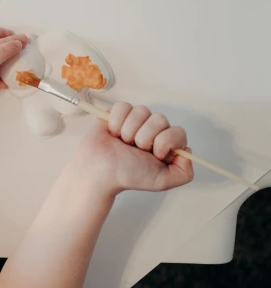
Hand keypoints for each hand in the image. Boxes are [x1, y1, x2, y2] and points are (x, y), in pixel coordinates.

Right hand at [68, 102, 193, 195]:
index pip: (177, 131)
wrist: (100, 172)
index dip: (165, 141)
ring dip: (129, 130)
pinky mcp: (117, 113)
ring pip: (141, 111)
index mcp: (164, 143)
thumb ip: (184, 173)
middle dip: (145, 137)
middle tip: (134, 150)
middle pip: (159, 119)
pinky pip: (123, 106)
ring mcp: (135, 120)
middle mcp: (152, 130)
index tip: (155, 154)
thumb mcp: (162, 181)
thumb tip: (188, 151)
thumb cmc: (128, 176)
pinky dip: (116, 121)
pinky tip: (112, 133)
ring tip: (122, 143)